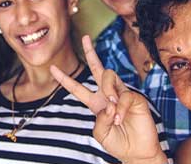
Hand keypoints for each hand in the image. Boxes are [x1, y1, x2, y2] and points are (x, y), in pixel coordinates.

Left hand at [51, 36, 167, 163]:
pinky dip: (120, 107)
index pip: (77, 88)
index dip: (65, 79)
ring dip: (107, 90)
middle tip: (85, 37)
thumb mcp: (100, 134)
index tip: (53, 68)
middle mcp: (108, 95)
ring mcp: (121, 94)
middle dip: (91, 52)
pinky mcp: (134, 97)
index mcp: (95, 103)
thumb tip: (108, 103)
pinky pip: (124, 94)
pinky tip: (120, 117)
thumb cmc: (118, 144)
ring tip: (111, 106)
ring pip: (109, 76)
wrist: (137, 151)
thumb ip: (99, 119)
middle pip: (97, 68)